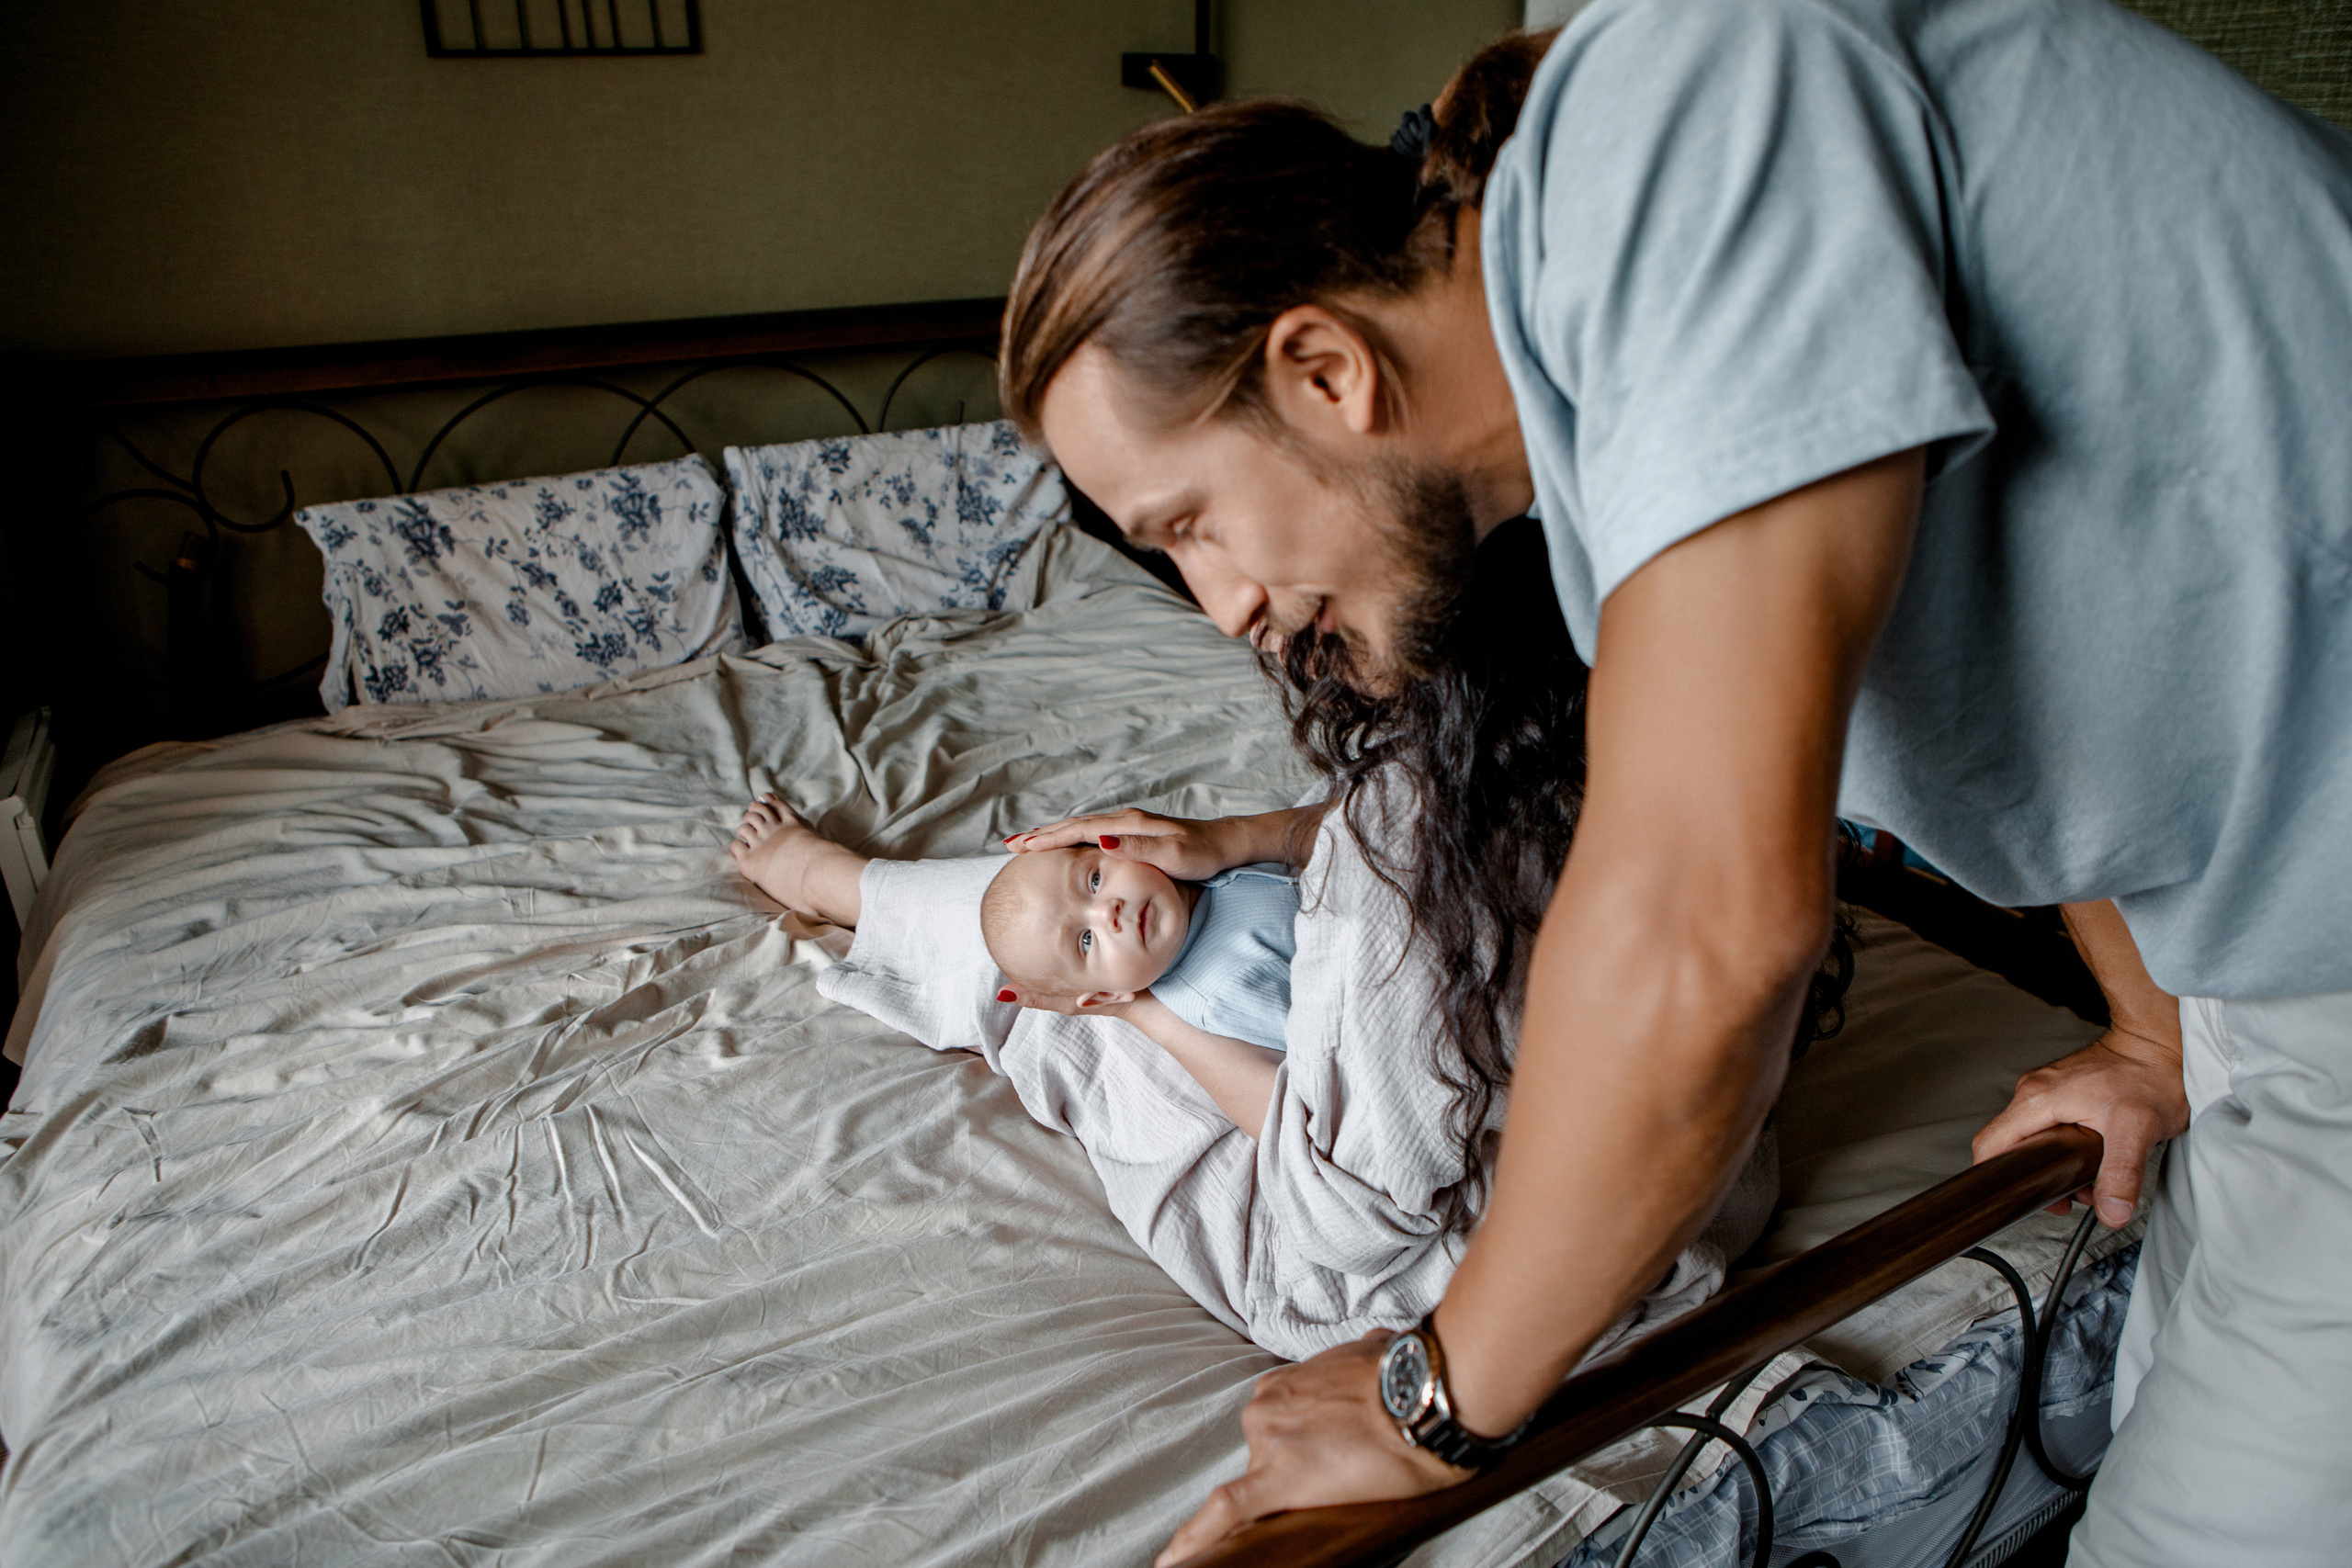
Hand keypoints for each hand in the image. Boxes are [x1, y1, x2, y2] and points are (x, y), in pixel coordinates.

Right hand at [1006, 808, 1241, 880]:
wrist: (1227, 845)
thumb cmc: (1203, 855)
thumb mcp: (1174, 856)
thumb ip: (1137, 849)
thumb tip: (1100, 840)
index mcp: (1128, 825)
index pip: (1078, 830)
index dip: (1048, 839)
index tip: (1021, 847)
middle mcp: (1125, 821)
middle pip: (1074, 825)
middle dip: (1042, 835)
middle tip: (1012, 845)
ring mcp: (1130, 826)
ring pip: (1082, 828)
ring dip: (1055, 835)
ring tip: (1030, 843)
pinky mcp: (1136, 834)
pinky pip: (1094, 834)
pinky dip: (1073, 839)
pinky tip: (1069, 847)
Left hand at [1156, 1332, 1466, 1566]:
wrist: (1428, 1393)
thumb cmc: (1411, 1374)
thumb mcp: (1373, 1354)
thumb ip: (1357, 1363)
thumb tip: (1373, 1353)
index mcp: (1284, 1384)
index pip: (1272, 1429)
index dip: (1285, 1450)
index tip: (1297, 1459)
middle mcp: (1267, 1409)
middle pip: (1265, 1459)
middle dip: (1294, 1472)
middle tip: (1338, 1475)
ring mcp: (1270, 1444)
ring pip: (1260, 1484)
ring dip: (1288, 1494)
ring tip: (1337, 1487)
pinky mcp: (1281, 1479)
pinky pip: (1227, 1512)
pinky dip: (1196, 1539)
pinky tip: (1172, 1564)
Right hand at [1972, 1028, 2188, 1226]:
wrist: (2162, 1046)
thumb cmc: (2151, 1078)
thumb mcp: (2137, 1131)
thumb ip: (2121, 1175)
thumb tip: (2111, 1212)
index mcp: (2037, 1099)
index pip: (1990, 1143)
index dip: (1994, 1176)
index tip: (2014, 1200)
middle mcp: (2033, 1090)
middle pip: (2008, 1144)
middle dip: (2035, 1178)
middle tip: (2068, 1198)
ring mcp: (2045, 1088)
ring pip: (2029, 1136)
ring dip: (2052, 1165)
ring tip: (2088, 1180)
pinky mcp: (2060, 1090)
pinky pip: (2045, 1125)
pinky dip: (2061, 1148)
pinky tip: (2091, 1157)